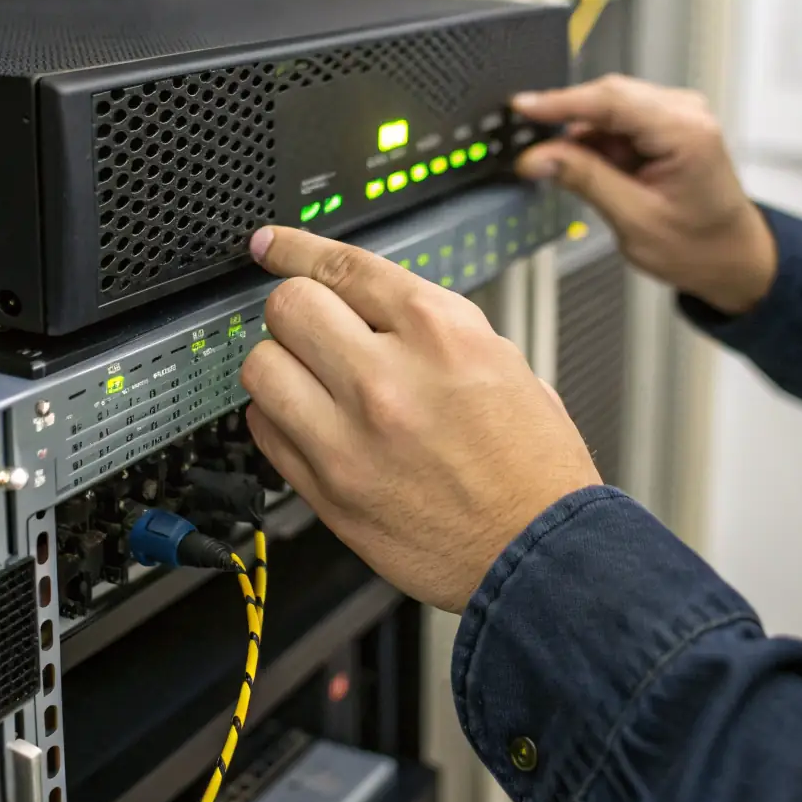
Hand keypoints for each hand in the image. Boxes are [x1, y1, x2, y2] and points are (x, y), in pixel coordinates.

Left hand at [240, 228, 599, 612]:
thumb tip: (371, 307)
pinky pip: (264, 432)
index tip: (272, 246)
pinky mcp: (327, 491)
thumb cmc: (533, 467)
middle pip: (288, 307)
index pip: (341, 266)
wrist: (540, 555)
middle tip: (310, 330)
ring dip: (280, 366)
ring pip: (261, 367)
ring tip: (309, 382)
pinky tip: (309, 425)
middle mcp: (387, 378)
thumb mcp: (502, 362)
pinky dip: (277, 421)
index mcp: (439, 333)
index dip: (295, 248)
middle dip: (296, 311)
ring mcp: (350, 438)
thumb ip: (430, 326)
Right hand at [514, 75, 777, 313]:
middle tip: (529, 149)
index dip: (561, 102)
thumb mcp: (634, 221)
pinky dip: (596, 144)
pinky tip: (587, 168)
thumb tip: (538, 156)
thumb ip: (585, 180)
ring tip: (563, 171)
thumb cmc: (698, 246)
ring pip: (608, 110)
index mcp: (687, 132)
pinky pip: (618, 123)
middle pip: (608, 97)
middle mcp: (686, 113)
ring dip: (582, 137)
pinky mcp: (665, 126)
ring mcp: (677, 116)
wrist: (732, 257)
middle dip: (566, 121)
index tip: (522, 107)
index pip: (612, 101)